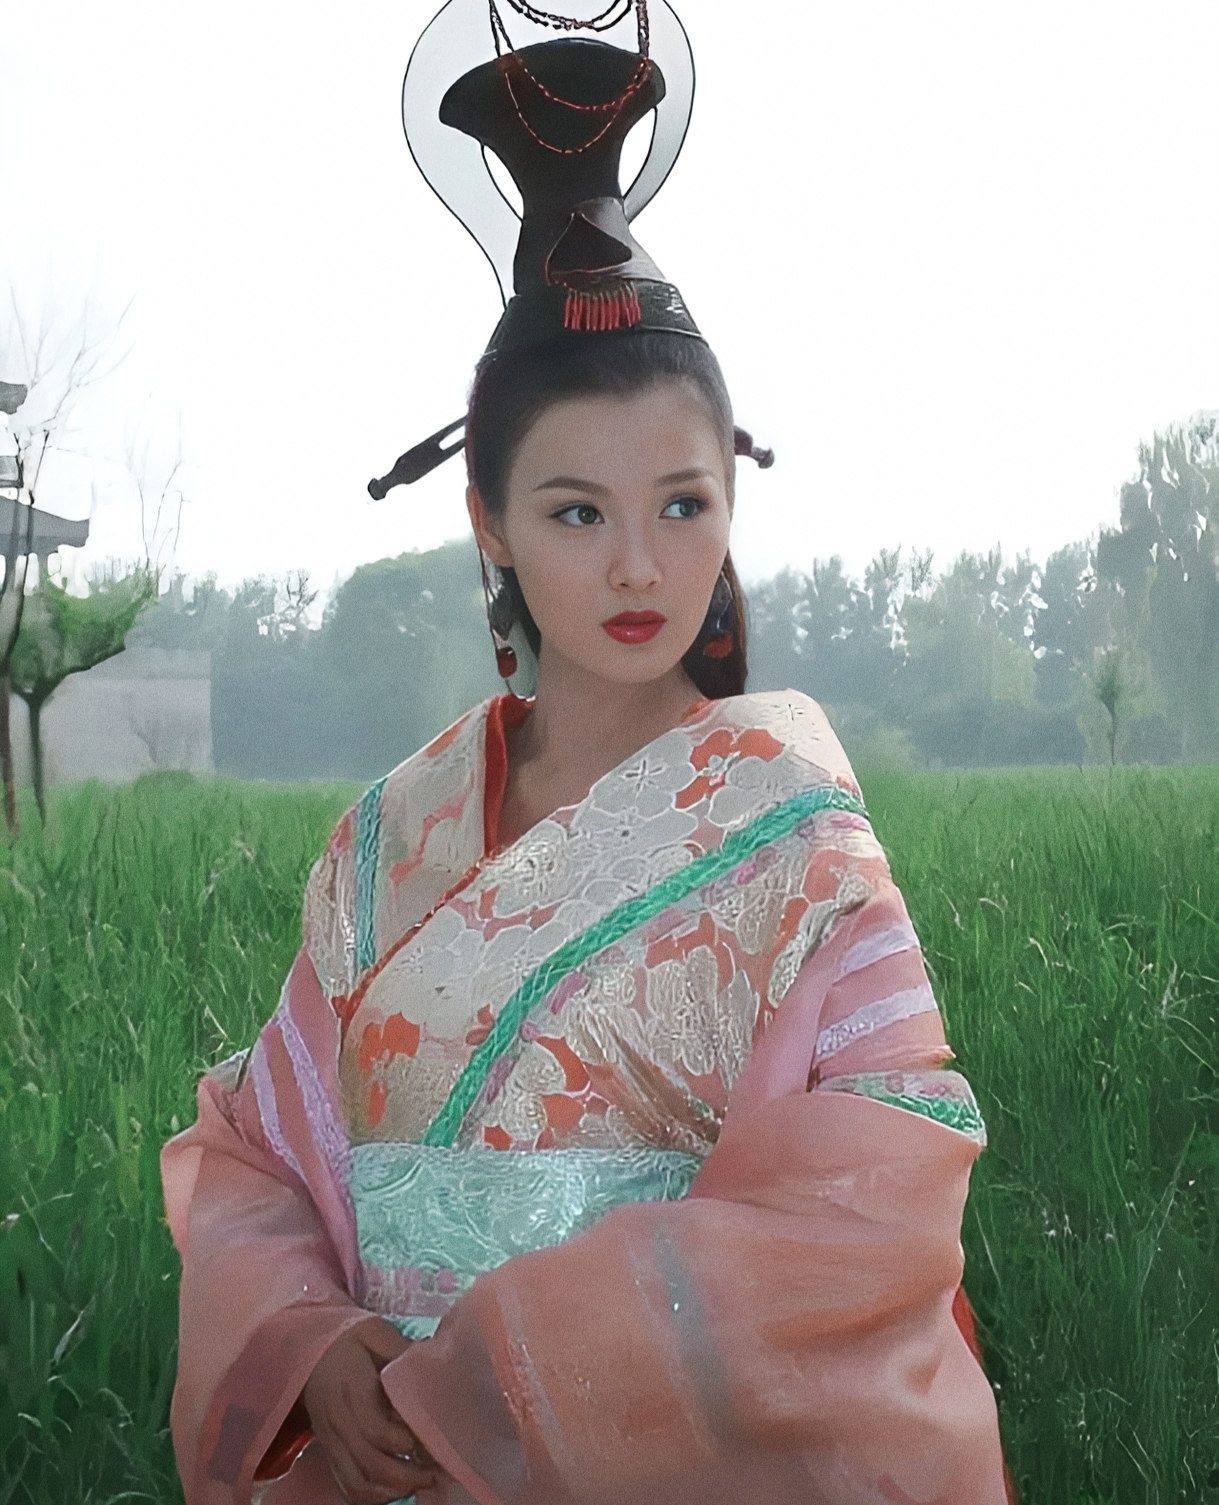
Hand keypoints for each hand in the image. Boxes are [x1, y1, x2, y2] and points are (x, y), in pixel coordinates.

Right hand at [303, 1317, 437, 1502]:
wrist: (307, 1354)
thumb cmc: (346, 1341)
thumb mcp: (373, 1332)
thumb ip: (399, 1349)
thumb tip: (432, 1360)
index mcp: (350, 1390)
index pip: (375, 1429)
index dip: (404, 1440)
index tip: (428, 1438)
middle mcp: (338, 1422)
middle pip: (369, 1463)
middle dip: (405, 1475)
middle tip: (434, 1472)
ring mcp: (331, 1442)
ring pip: (357, 1483)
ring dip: (390, 1491)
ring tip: (418, 1483)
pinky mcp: (329, 1453)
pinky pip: (347, 1486)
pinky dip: (372, 1497)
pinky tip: (395, 1489)